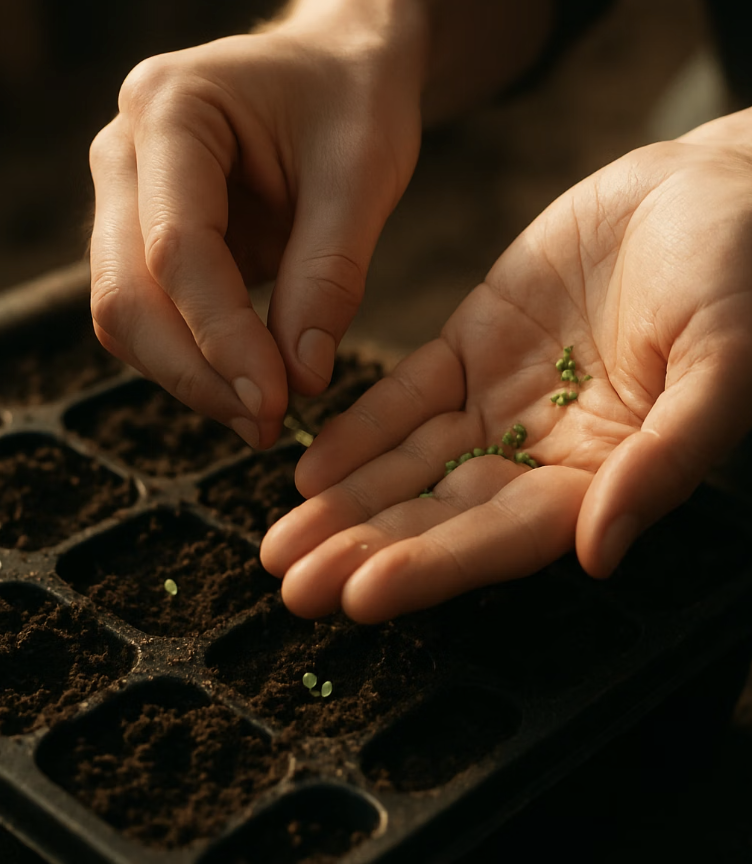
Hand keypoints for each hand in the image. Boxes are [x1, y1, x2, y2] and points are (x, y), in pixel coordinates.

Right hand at [88, 12, 422, 446]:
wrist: (337, 70)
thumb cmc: (353, 101)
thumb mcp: (362, 174)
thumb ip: (329, 276)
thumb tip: (300, 377)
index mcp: (172, 110)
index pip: (176, 249)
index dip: (223, 338)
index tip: (276, 402)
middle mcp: (126, 153)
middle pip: (126, 295)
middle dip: (197, 373)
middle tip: (267, 425)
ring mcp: (128, 198)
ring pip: (127, 315)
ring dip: (192, 378)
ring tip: (264, 416)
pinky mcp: (148, 238)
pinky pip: (153, 317)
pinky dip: (196, 361)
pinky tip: (248, 386)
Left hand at [261, 109, 751, 621]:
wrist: (715, 188)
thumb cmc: (743, 274)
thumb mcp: (723, 363)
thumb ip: (664, 459)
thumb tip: (599, 552)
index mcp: (606, 473)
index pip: (506, 536)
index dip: (434, 566)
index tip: (361, 594)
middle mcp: (546, 450)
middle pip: (443, 513)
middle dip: (366, 549)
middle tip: (294, 584)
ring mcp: (504, 398)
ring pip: (411, 463)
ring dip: (345, 503)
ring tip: (279, 544)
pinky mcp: (474, 344)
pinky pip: (407, 394)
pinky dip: (360, 430)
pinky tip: (310, 466)